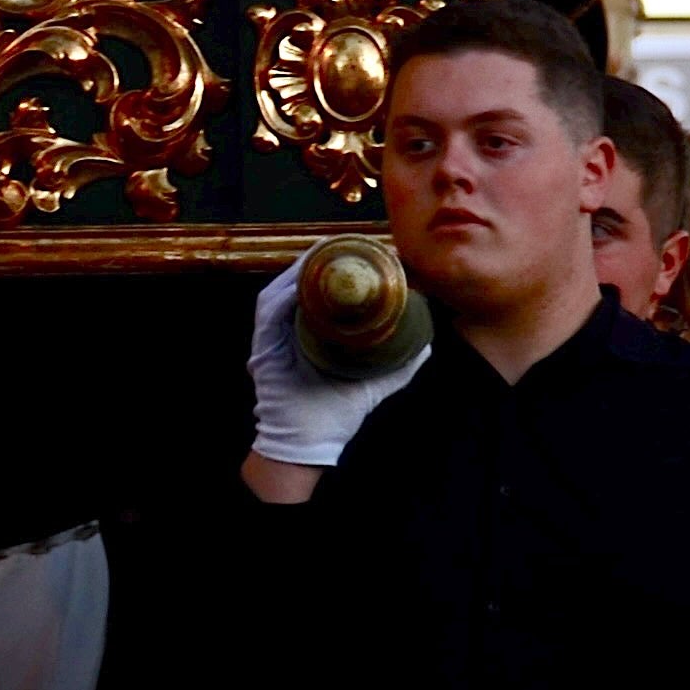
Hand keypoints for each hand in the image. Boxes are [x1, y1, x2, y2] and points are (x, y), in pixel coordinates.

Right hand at [243, 250, 423, 473]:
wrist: (306, 445)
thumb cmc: (335, 415)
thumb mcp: (373, 384)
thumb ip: (398, 365)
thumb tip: (426, 344)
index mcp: (312, 335)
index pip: (320, 293)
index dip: (335, 270)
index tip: (358, 252)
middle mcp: (289, 330)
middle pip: (299, 285)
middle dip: (317, 263)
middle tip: (342, 244)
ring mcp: (273, 337)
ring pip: (282, 290)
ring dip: (299, 270)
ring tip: (322, 252)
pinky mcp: (262, 347)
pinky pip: (269, 311)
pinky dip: (283, 293)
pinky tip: (300, 279)